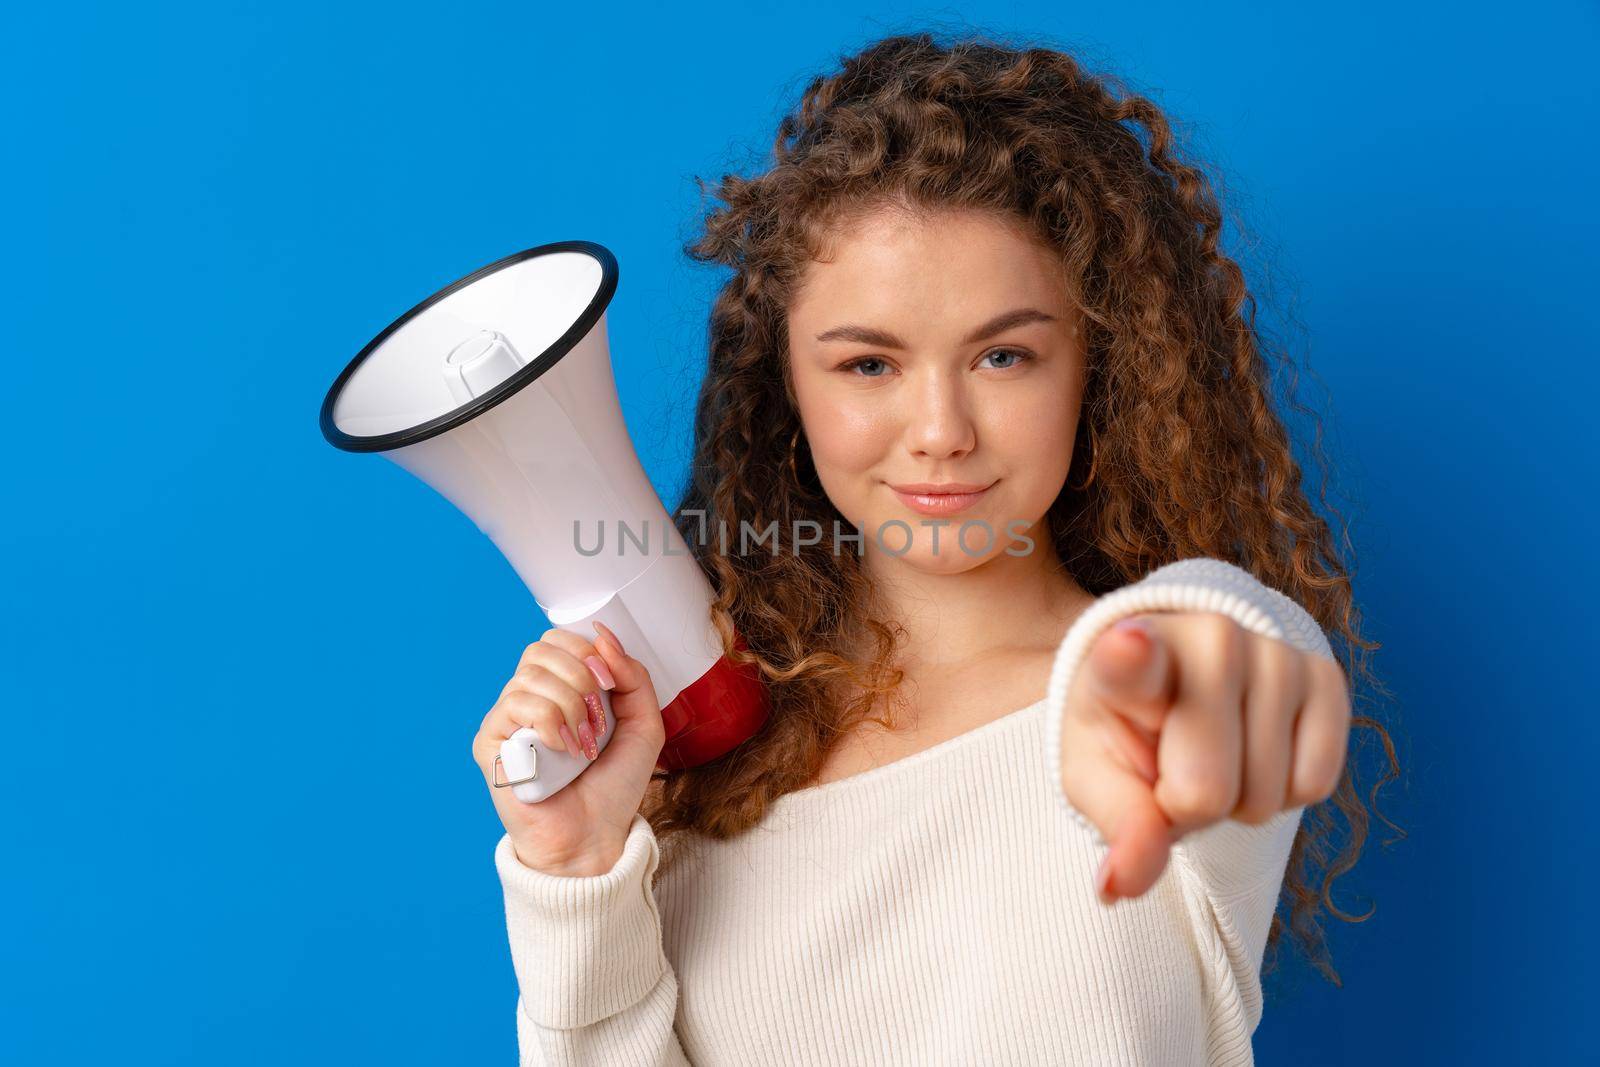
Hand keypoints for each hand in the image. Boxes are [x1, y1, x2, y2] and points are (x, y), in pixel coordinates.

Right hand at [471, 620, 665, 875]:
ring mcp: (506, 720)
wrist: (596, 835)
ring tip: (584, 745)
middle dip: (581, 677)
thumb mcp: (643, 722)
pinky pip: (514, 705)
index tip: (611, 685)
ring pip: (531, 676)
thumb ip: (631, 674)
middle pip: (541, 649)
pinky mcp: (490, 745)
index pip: (557, 639)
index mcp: (559, 688)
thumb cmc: (615, 785)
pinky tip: (563, 750)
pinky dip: (549, 722)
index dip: (586, 652)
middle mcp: (528, 699)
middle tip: (599, 721)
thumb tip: (602, 635)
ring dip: (571, 706)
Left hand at [1059, 611, 1349, 902]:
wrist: (1175, 689)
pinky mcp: (1325, 674)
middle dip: (1189, 807)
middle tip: (1172, 767)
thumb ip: (1117, 826)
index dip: (1130, 659)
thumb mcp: (1097, 778)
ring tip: (1213, 752)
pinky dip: (1286, 792)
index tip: (1129, 646)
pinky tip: (1255, 751)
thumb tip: (1121, 886)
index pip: (1131, 662)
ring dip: (1238, 800)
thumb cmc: (1126, 732)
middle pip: (1208, 790)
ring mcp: (1272, 650)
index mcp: (1125, 658)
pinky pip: (1316, 783)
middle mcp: (1206, 637)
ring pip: (1268, 794)